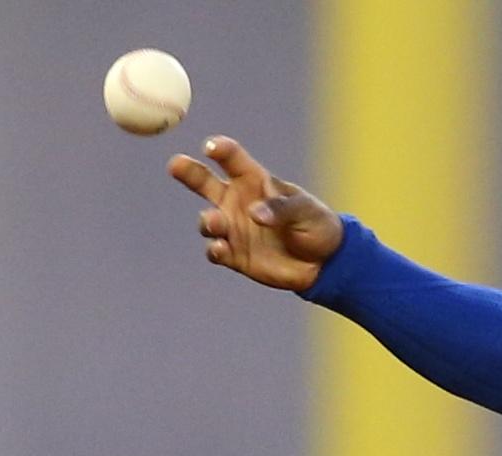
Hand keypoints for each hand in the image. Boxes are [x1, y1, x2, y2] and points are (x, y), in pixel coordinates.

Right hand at [168, 135, 341, 290]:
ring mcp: (233, 228)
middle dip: (188, 172)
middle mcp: (236, 201)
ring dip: (208, 221)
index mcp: (254, 181)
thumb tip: (254, 213)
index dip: (221, 150)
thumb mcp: (305, 210)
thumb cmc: (317, 225)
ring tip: (216, 223)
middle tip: (176, 164)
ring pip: (208, 221)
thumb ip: (281, 209)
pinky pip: (216, 251)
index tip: (211, 147)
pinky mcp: (235, 254)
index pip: (232, 159)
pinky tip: (220, 248)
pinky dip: (215, 249)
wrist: (325, 263)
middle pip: (204, 182)